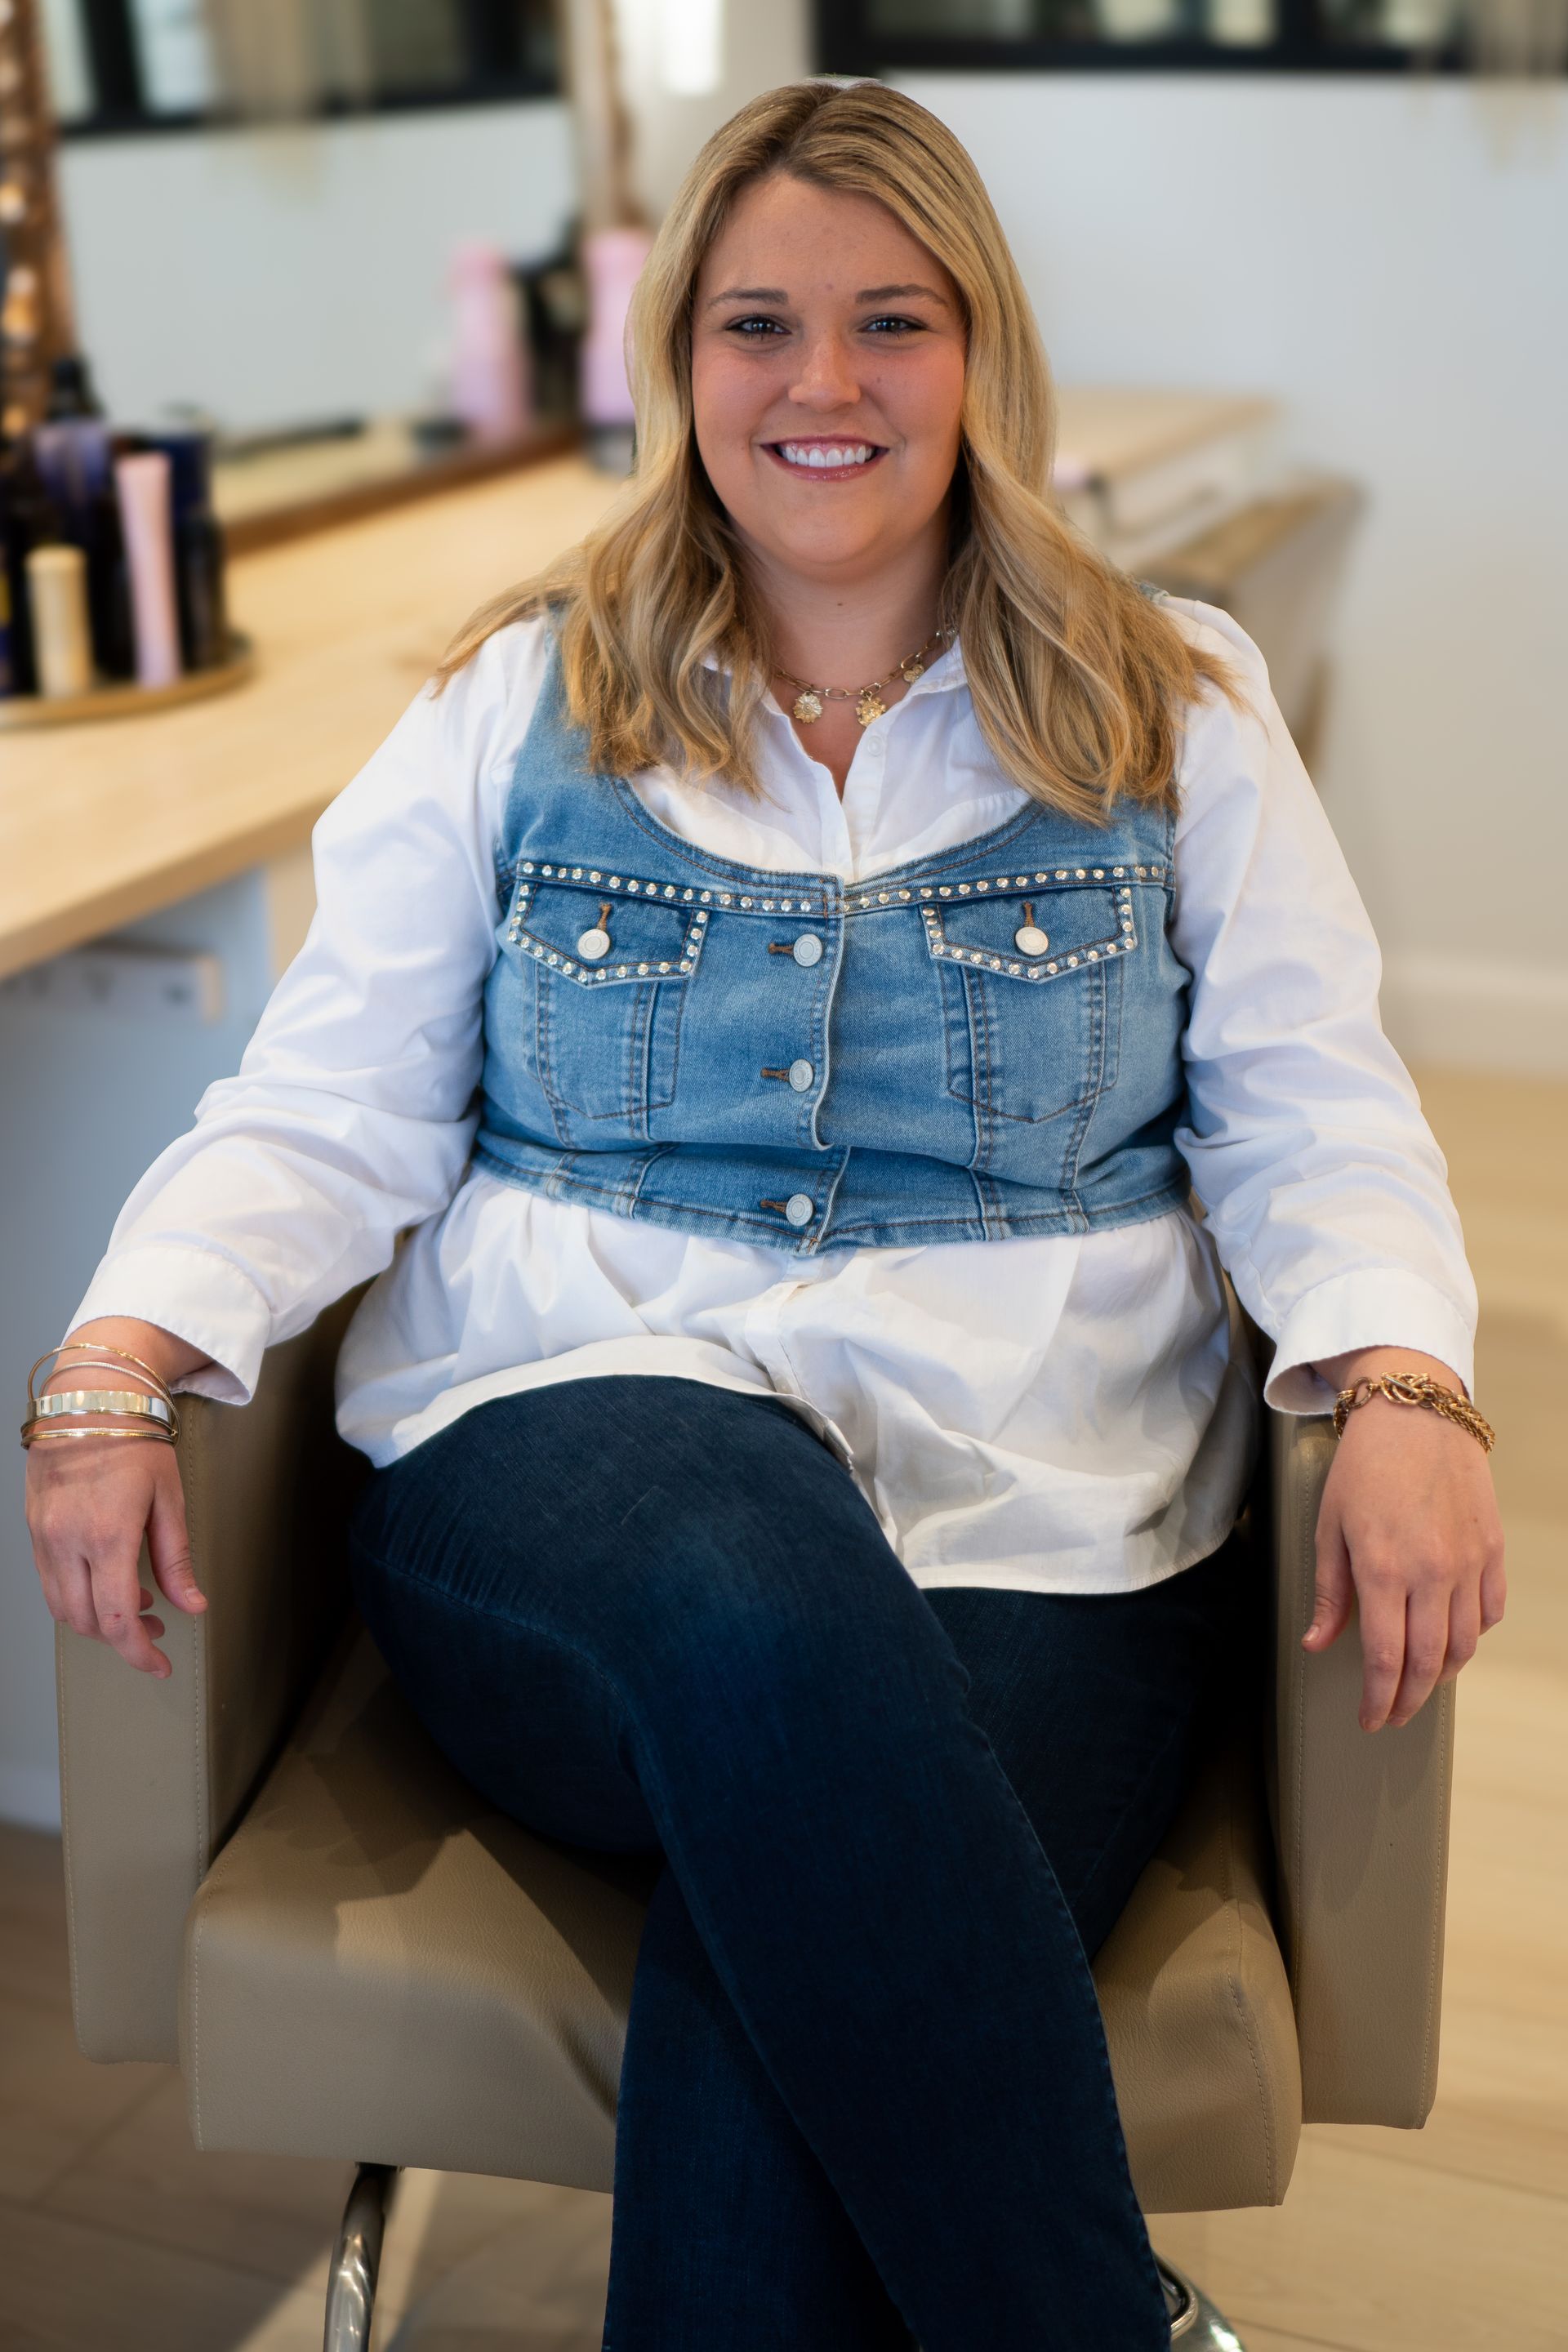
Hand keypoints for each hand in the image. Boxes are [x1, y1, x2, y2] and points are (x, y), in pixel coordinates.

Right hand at [26, 1317, 211, 1679]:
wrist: (91, 1399)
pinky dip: (77, 1595)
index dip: (138, 1652)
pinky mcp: (34, 1529)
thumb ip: (177, 1559)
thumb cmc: (135, 1440)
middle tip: (155, 1628)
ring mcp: (44, 1536)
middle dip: (122, 1638)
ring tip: (135, 1604)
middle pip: (85, 1621)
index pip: (117, 1618)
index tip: (159, 1664)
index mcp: (108, 1535)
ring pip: (61, 1606)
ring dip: (96, 1619)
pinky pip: (50, 1581)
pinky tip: (106, 1580)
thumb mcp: (170, 1499)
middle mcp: (67, 1541)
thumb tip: (192, 1604)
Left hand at [1306, 1347, 1504, 1731]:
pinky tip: (1454, 1639)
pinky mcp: (1492, 1551)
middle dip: (1408, 1700)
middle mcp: (1431, 1574)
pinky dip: (1473, 1636)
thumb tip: (1317, 1644)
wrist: (1416, 1414)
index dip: (1378, 1700)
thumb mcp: (1329, 1526)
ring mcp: (1468, 1563)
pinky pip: (1490, 1611)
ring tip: (1420, 1682)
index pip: (1386, 1660)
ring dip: (1441, 1673)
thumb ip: (1328, 1592)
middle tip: (1393, 1714)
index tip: (1369, 1719)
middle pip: (1428, 1663)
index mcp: (1383, 1570)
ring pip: (1464, 1644)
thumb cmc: (1364, 1466)